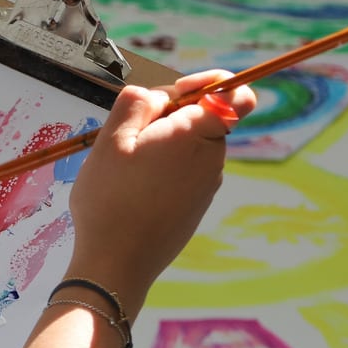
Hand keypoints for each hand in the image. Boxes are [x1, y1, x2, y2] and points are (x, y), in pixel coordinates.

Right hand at [64, 70, 255, 315]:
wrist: (116, 264)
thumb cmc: (111, 200)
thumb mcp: (112, 139)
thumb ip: (138, 102)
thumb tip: (160, 96)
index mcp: (197, 133)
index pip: (237, 94)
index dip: (212, 82)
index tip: (177, 91)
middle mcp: (212, 159)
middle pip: (202, 118)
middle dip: (169, 117)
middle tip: (129, 137)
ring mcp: (207, 186)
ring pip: (189, 147)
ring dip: (161, 146)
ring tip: (124, 170)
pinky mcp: (196, 206)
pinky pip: (184, 174)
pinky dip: (161, 172)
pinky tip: (132, 191)